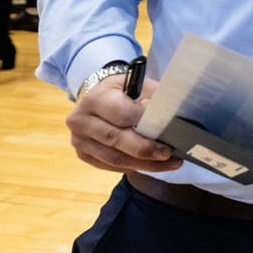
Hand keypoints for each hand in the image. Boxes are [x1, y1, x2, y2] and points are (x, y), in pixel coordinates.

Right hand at [66, 75, 181, 173]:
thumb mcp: (136, 85)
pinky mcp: (84, 155)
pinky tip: (153, 165)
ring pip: (115, 158)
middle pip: (116, 139)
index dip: (145, 123)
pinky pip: (112, 166)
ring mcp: (79, 141)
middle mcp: (81, 121)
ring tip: (169, 163)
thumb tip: (172, 118)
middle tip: (169, 153)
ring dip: (145, 164)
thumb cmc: (122, 91)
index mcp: (94, 99)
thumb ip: (152, 99)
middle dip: (146, 149)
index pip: (122, 114)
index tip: (168, 129)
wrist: (96, 98)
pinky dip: (134, 166)